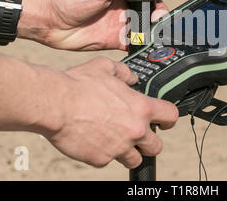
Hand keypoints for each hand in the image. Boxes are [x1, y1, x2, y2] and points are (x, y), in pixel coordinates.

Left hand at [41, 0, 170, 50]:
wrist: (52, 25)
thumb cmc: (70, 0)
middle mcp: (125, 5)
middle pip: (153, 6)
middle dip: (160, 11)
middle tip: (157, 16)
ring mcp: (122, 23)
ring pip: (147, 25)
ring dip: (154, 28)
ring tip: (152, 31)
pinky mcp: (117, 40)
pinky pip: (136, 43)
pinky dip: (143, 44)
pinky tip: (145, 44)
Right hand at [45, 56, 178, 168]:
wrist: (55, 104)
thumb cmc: (78, 84)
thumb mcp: (105, 67)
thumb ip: (124, 72)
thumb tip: (131, 77)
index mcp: (140, 108)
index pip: (171, 117)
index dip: (169, 120)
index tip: (164, 122)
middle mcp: (134, 130)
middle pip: (156, 146)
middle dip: (149, 142)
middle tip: (138, 135)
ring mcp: (118, 148)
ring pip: (134, 159)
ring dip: (129, 151)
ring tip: (114, 139)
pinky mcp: (101, 159)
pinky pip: (108, 160)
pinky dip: (104, 153)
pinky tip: (94, 139)